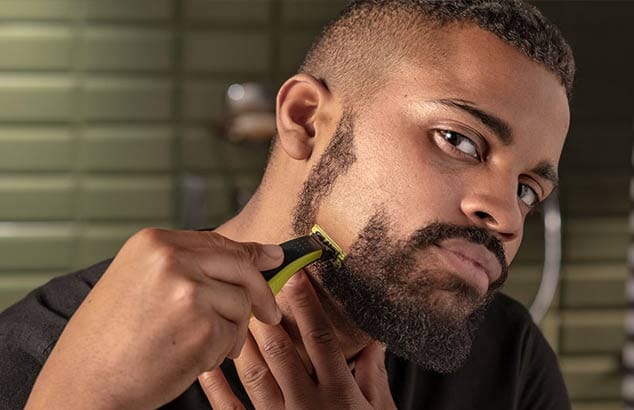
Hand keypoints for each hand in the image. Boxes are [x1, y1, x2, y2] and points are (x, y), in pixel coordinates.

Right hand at [26, 229, 283, 409]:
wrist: (83, 384)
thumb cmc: (108, 339)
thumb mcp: (140, 283)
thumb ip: (192, 265)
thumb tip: (265, 254)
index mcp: (153, 242)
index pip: (219, 242)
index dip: (250, 255)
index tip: (273, 260)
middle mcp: (171, 259)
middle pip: (241, 267)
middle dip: (261, 292)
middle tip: (270, 313)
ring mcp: (188, 291)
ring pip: (241, 304)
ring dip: (231, 330)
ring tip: (200, 346)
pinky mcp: (201, 327)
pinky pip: (233, 335)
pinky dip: (220, 351)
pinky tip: (191, 359)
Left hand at [199, 270, 395, 409]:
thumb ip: (373, 376)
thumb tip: (370, 339)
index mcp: (339, 394)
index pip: (321, 339)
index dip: (308, 305)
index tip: (296, 276)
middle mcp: (307, 404)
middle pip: (282, 350)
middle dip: (268, 313)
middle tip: (253, 283)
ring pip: (255, 373)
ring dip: (242, 340)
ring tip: (230, 310)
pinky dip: (217, 388)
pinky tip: (208, 364)